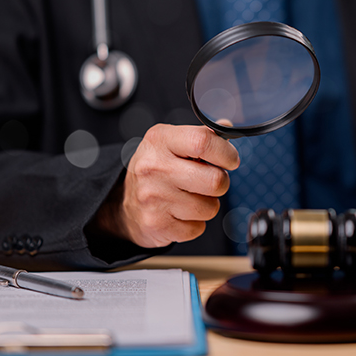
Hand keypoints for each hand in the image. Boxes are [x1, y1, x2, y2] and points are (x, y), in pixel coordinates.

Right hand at [98, 124, 238, 247]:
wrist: (125, 204)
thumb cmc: (156, 169)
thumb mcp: (170, 142)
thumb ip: (201, 135)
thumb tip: (228, 128)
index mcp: (160, 140)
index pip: (203, 141)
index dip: (226, 153)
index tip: (230, 160)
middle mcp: (154, 167)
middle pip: (214, 180)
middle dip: (221, 182)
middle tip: (210, 180)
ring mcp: (154, 198)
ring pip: (210, 207)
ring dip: (208, 205)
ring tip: (190, 197)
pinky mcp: (157, 224)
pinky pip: (198, 228)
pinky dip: (195, 223)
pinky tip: (180, 213)